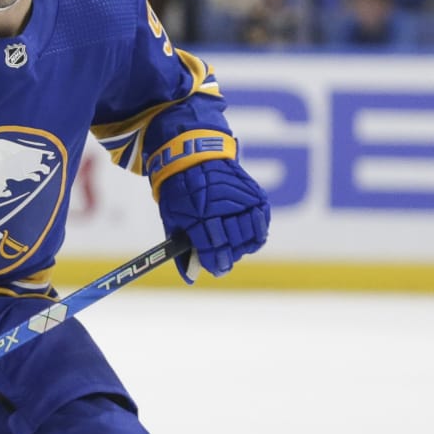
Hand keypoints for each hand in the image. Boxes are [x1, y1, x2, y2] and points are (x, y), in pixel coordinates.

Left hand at [157, 157, 269, 281]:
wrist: (194, 156)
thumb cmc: (178, 191)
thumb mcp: (171, 219)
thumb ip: (182, 249)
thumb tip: (191, 278)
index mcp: (198, 215)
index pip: (212, 249)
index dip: (216, 263)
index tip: (217, 269)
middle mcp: (222, 207)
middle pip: (233, 245)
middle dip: (229, 255)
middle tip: (224, 257)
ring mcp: (241, 200)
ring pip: (250, 235)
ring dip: (243, 245)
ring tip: (235, 245)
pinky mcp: (255, 194)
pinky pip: (261, 221)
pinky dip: (257, 231)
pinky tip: (248, 234)